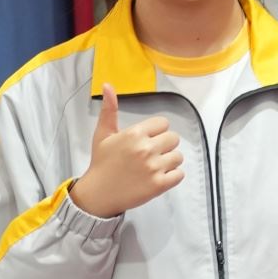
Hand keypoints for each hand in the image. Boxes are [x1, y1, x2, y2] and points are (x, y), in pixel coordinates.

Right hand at [70, 85, 182, 217]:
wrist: (98, 193)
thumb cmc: (102, 162)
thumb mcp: (103, 134)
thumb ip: (109, 110)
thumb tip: (108, 85)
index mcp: (134, 134)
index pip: (163, 124)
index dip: (157, 131)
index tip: (146, 140)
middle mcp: (146, 149)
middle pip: (173, 139)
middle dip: (164, 145)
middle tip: (150, 154)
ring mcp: (154, 167)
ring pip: (178, 157)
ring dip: (169, 161)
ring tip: (153, 166)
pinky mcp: (159, 185)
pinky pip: (179, 174)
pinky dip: (172, 176)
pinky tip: (158, 177)